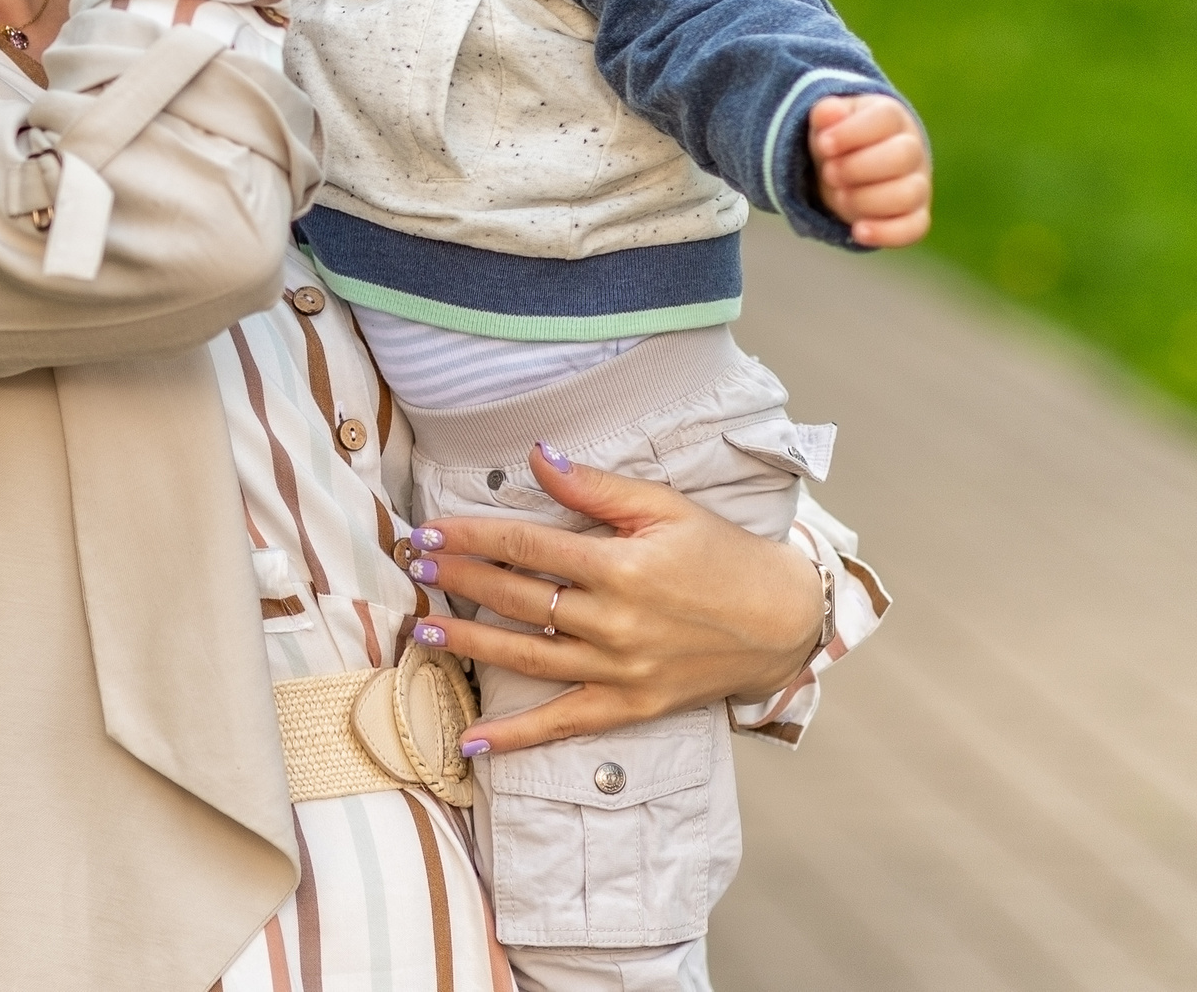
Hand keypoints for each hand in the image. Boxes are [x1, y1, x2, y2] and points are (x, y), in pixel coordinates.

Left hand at [404, 446, 822, 755]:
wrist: (781, 621)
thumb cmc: (721, 555)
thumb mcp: (665, 507)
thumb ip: (595, 487)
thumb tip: (537, 454)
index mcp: (620, 566)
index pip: (527, 548)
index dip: (472, 538)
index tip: (430, 533)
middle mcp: (614, 621)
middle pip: (518, 599)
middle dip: (460, 582)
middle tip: (415, 569)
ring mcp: (619, 668)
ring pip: (527, 658)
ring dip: (469, 646)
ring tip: (424, 631)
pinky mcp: (630, 706)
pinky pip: (563, 724)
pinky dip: (516, 737)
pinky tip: (472, 742)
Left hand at [810, 94, 930, 246]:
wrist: (848, 167)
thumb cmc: (839, 140)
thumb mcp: (827, 123)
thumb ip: (826, 115)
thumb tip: (827, 111)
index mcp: (891, 118)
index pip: (885, 118)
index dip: (852, 132)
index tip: (824, 144)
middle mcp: (912, 150)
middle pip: (902, 156)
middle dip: (857, 167)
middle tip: (829, 172)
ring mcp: (917, 185)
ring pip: (907, 194)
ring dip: (865, 198)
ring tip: (838, 195)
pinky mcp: (915, 216)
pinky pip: (914, 228)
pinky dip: (887, 232)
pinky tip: (858, 230)